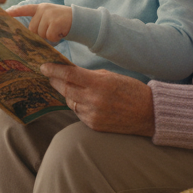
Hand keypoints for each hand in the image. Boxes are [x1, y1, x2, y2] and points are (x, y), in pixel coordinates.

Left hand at [5, 3, 73, 43]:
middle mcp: (44, 10)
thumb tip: (28, 35)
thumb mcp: (50, 18)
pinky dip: (55, 38)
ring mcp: (50, 15)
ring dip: (49, 37)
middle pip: (32, 29)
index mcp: (41, 8)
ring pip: (41, 34)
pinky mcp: (56, 22)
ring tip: (58, 31)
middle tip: (52, 31)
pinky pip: (50, 37)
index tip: (4, 13)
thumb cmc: (64, 22)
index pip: (25, 9)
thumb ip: (39, 22)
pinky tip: (62, 32)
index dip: (14, 12)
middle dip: (41, 34)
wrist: (81, 20)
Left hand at [40, 62, 154, 136]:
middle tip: (49, 75)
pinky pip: (78, 113)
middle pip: (65, 89)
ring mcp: (93, 115)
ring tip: (70, 87)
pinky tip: (84, 101)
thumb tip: (70, 73)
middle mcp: (94, 100)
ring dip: (67, 94)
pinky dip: (78, 106)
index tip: (43, 66)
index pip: (69, 75)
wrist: (149, 114)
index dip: (53, 70)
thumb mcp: (111, 77)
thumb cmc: (132, 91)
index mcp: (99, 84)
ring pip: (70, 102)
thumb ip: (90, 76)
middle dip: (55, 81)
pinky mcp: (94, 126)